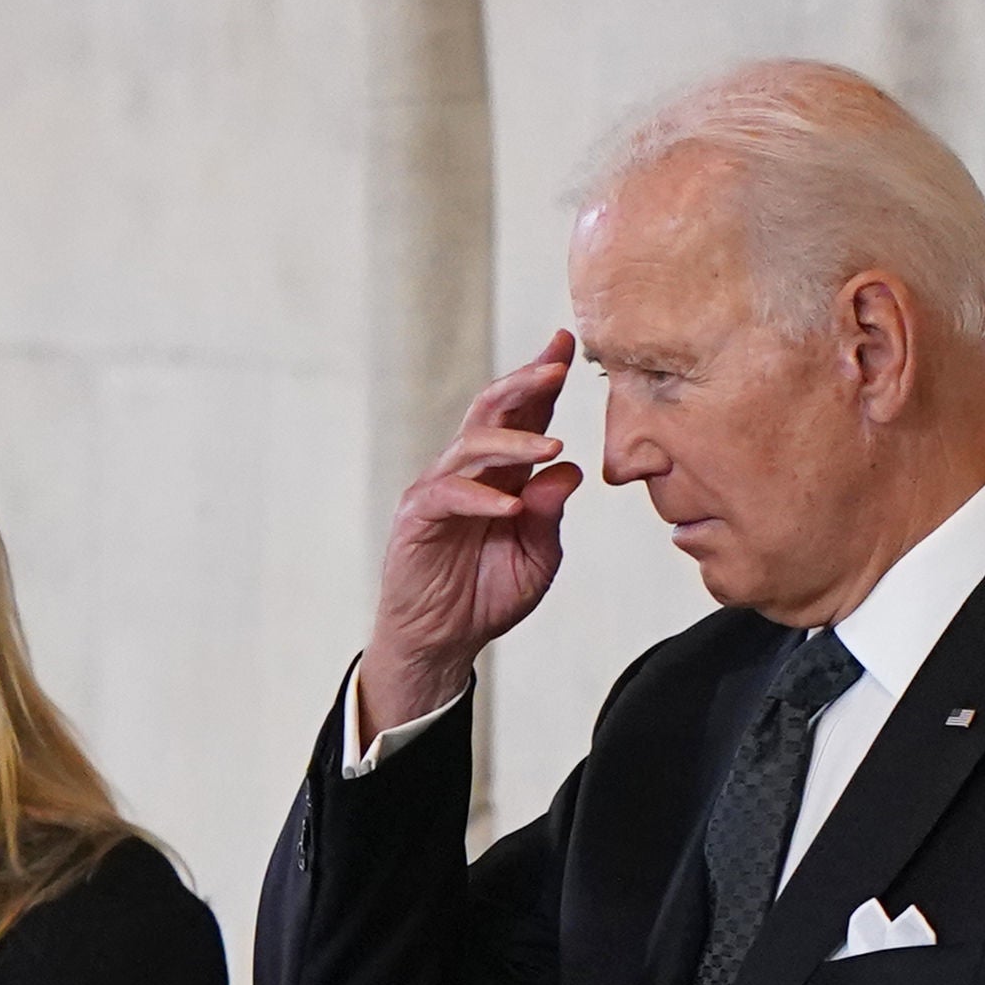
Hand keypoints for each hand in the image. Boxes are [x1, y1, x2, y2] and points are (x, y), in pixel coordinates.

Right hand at [358, 331, 587, 737]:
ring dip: (514, 441)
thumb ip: (550, 514)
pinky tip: (510, 506)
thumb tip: (568, 470)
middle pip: (493, 410)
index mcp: (503, 474)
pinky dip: (481, 498)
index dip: (543, 380)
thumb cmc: (488, 595)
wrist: (443, 641)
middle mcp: (470, 471)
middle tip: (556, 366)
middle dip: (525, 383)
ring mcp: (439, 489)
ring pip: (472, 446)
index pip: (524, 415)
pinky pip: (448, 495)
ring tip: (552, 447)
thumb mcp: (537, 556)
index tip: (566, 343)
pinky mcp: (417, 518)